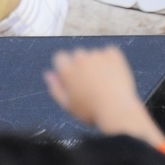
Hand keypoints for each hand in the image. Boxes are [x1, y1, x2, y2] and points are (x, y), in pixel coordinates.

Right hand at [44, 46, 164, 153]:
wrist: (117, 110)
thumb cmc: (91, 111)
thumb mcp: (68, 105)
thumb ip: (55, 88)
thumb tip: (48, 74)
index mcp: (66, 69)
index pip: (59, 57)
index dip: (65, 67)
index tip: (73, 78)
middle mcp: (79, 58)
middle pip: (77, 55)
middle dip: (81, 65)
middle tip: (91, 84)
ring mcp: (97, 54)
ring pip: (94, 55)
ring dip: (97, 64)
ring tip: (104, 83)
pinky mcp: (112, 54)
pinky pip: (109, 53)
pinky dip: (110, 62)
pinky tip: (113, 76)